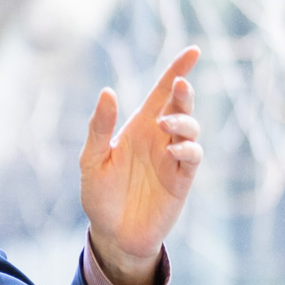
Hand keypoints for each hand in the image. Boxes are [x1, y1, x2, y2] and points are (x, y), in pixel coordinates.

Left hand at [79, 46, 203, 284]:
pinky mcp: (182, 179)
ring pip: (192, 128)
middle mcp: (159, 138)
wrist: (111, 233)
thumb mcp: (92, 159)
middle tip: (180, 85)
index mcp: (137, 128)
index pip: (161, 93)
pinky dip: (187, 149)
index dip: (176, 70)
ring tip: (165, 126)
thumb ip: (99, 127)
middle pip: (180, 106)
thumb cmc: (100, 195)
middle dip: (184, 92)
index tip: (193, 50)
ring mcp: (173, 158)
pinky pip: (193, 157)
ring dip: (184, 121)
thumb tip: (107, 91)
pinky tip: (172, 150)